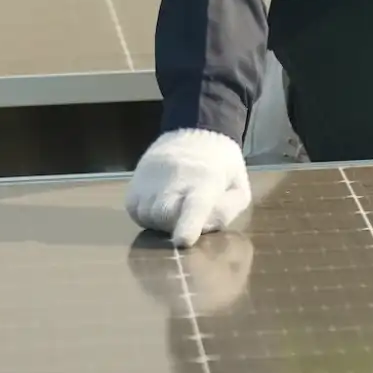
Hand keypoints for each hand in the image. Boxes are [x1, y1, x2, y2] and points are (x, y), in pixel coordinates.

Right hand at [125, 129, 251, 246]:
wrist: (194, 131)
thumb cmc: (220, 165)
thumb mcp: (238, 187)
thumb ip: (226, 211)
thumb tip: (202, 229)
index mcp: (206, 179)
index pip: (195, 204)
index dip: (188, 224)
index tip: (182, 241)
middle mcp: (173, 176)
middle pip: (165, 215)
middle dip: (174, 226)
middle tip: (187, 216)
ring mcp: (150, 176)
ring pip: (147, 216)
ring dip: (160, 222)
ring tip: (174, 208)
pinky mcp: (135, 180)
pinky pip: (134, 211)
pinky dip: (146, 215)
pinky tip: (159, 205)